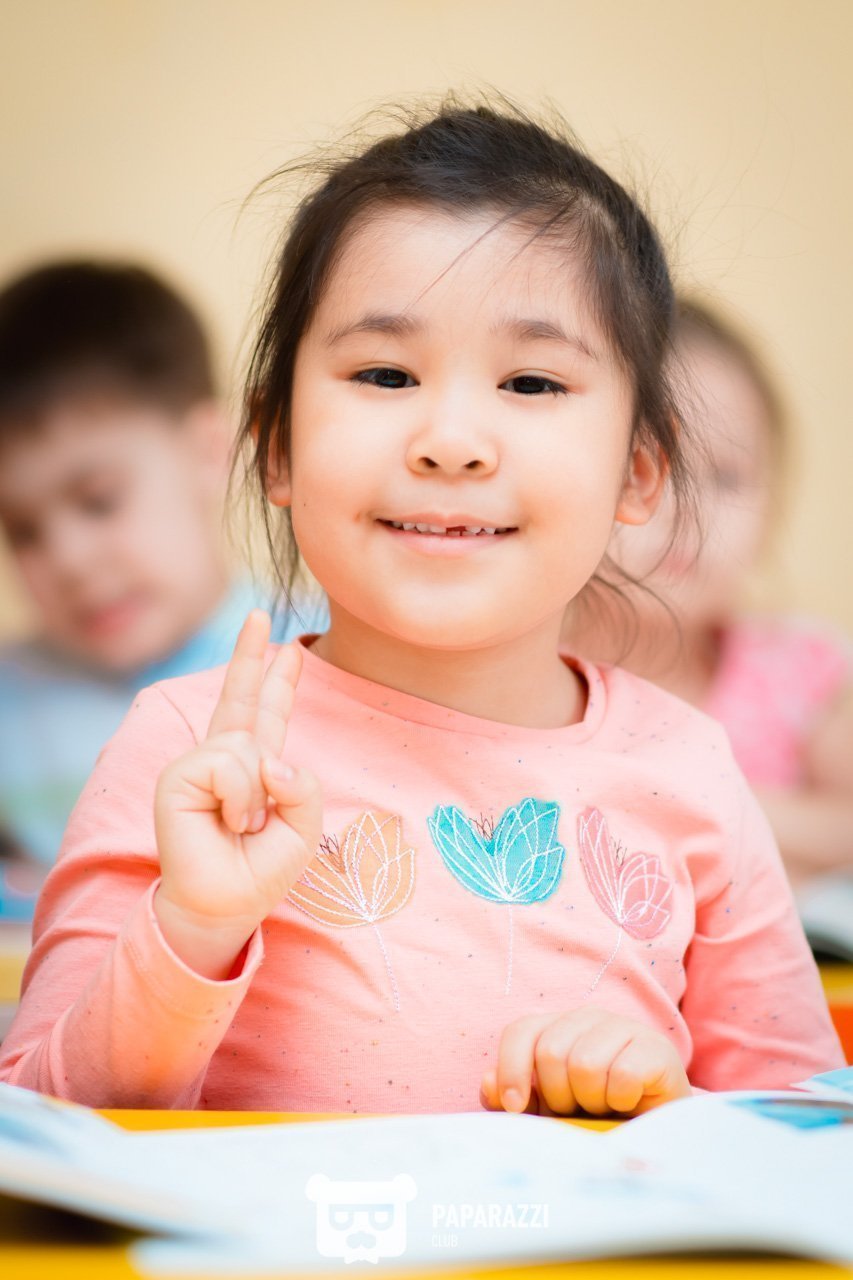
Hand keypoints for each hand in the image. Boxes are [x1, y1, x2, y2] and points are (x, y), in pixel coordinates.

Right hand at [153, 610, 321, 977]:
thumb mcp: (302, 828)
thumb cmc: (259, 872)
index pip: (269, 715)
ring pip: (248, 747)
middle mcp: (225, 759)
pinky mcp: (179, 775)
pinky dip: (239, 798)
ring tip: (242, 826)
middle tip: (257, 612)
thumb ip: (302, 786)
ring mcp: (199, 764)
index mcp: (256, 768)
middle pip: (242, 699)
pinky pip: (229, 764)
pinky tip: (226, 822)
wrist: (223, 906)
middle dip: (249, 655)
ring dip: (256, 796)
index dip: (279, 682)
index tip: (289, 648)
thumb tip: (267, 757)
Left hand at [480, 1007, 690, 1116]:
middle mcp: (588, 1018)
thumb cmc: (595, 1118)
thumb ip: (513, 1098)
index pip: (521, 1032)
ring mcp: (624, 1028)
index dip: (511, 1070)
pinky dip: (622, 1101)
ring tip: (605, 1106)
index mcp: (557, 1027)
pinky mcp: (656, 1048)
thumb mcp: (546, 1112)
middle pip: (551, 1051)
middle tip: (578, 1109)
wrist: (656, 1131)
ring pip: (586, 1064)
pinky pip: (623, 1076)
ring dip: (592, 1100)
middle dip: (559, 1095)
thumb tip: (488, 1083)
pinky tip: (630, 1102)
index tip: (515, 1107)